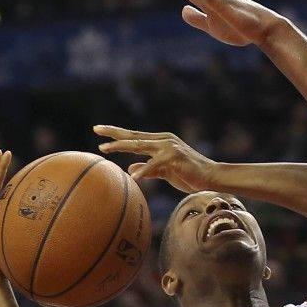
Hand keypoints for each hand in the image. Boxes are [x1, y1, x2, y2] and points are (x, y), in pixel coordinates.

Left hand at [94, 125, 215, 192]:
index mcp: (160, 141)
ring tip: (105, 149)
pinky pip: (154, 165)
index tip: (100, 131)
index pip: (135, 136)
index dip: (117, 134)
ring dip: (121, 146)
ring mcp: (169, 147)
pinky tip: (134, 177)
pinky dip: (144, 170)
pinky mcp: (174, 158)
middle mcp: (163, 140)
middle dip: (114, 133)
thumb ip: (148, 169)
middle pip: (133, 135)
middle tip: (96, 129)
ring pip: (139, 145)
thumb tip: (130, 169)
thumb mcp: (164, 172)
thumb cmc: (189, 175)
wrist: (211, 177)